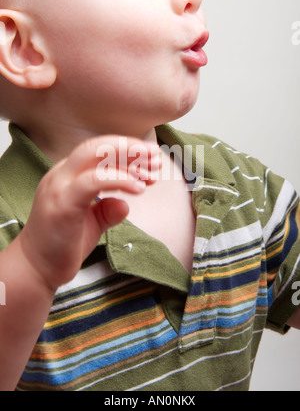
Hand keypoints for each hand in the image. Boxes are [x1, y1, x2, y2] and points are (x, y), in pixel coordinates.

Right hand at [18, 135, 160, 290]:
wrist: (35, 270)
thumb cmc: (62, 245)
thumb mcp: (92, 223)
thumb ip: (107, 209)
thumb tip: (126, 203)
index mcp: (67, 175)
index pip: (98, 151)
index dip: (127, 151)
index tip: (151, 160)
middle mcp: (61, 175)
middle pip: (96, 147)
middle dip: (129, 147)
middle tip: (155, 157)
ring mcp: (59, 187)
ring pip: (93, 156)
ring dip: (128, 160)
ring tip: (152, 171)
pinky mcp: (63, 204)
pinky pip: (93, 181)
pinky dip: (119, 180)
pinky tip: (138, 188)